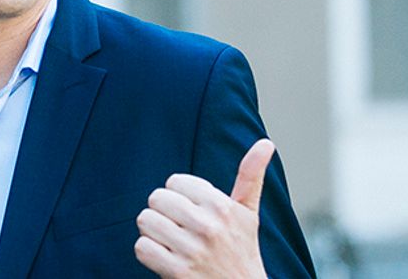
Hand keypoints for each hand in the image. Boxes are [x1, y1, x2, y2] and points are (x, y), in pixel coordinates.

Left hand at [134, 138, 273, 278]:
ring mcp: (192, 250)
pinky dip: (148, 253)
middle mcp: (208, 226)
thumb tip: (266, 142)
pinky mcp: (177, 272)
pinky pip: (141, 247)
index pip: (175, 182)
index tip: (193, 212)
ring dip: (154, 233)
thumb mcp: (248, 213)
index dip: (180, 196)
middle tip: (179, 228)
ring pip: (146, 221)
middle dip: (163, 213)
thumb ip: (251, 176)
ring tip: (172, 243)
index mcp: (222, 206)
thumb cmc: (242, 250)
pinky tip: (165, 258)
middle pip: (156, 198)